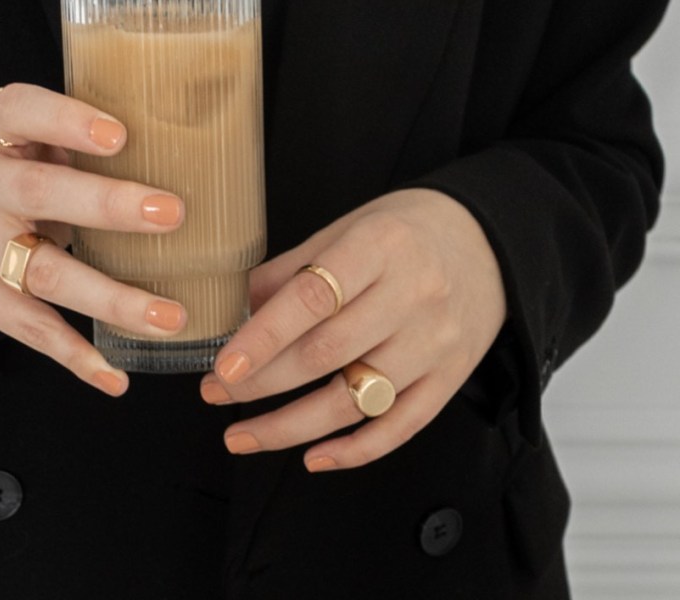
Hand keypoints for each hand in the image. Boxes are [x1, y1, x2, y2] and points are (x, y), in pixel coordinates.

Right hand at [0, 84, 189, 395]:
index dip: (66, 121)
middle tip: (171, 214)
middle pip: (39, 192)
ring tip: (170, 317)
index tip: (119, 135)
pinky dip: (75, 355)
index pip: (20, 111)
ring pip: (44, 272)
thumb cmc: (17, 181)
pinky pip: (30, 329)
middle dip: (106, 205)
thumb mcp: (35, 147)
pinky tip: (114, 377)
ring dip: (111, 298)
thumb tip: (196, 153)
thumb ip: (84, 145)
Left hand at [199, 189, 506, 469]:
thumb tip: (238, 314)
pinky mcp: (451, 377)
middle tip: (215, 394)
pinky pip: (401, 426)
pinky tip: (312, 457)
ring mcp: (435, 343)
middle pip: (326, 355)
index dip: (262, 338)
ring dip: (291, 427)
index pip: (311, 299)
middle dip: (261, 383)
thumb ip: (291, 269)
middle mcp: (413, 296)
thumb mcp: (346, 228)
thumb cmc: (405, 233)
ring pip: (356, 400)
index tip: (222, 367)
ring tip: (241, 436)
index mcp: (379, 247)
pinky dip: (355, 449)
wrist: (491, 242)